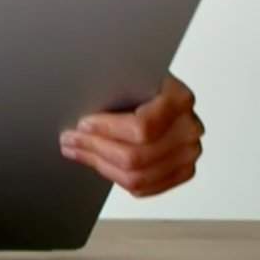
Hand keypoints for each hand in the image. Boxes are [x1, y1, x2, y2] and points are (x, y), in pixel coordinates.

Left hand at [58, 72, 203, 196]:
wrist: (159, 89)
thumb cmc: (138, 79)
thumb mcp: (127, 72)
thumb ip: (112, 87)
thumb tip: (78, 106)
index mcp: (179, 99)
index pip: (142, 127)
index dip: (106, 129)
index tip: (82, 124)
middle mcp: (189, 128)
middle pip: (137, 156)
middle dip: (95, 148)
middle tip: (70, 139)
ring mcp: (188, 152)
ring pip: (138, 177)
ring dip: (100, 165)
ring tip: (77, 151)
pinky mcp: (182, 171)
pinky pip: (145, 188)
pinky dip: (115, 177)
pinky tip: (98, 163)